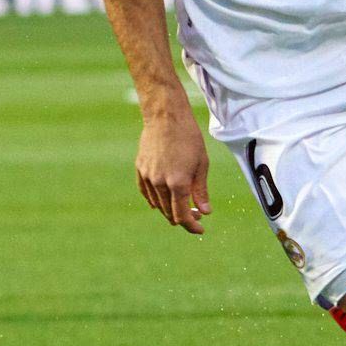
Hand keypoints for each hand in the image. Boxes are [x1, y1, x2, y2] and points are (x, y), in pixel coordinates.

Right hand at [136, 99, 210, 233]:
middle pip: (169, 213)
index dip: (192, 226)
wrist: (165, 116)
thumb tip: (205, 212)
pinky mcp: (140, 169)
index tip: (200, 229)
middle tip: (196, 215)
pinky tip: (161, 201)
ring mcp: (147, 177)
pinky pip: (146, 193)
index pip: (182, 216)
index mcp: (178, 183)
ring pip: (158, 204)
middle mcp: (160, 183)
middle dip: (183, 218)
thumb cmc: (188, 138)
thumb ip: (201, 191)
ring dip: (170, 210)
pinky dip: (155, 200)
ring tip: (181, 206)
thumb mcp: (202, 165)